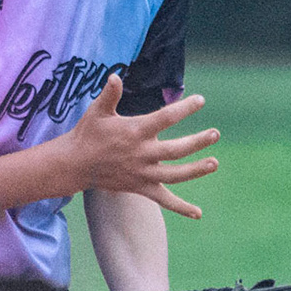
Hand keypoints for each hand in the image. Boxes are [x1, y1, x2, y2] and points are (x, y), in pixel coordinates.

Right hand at [58, 73, 218, 218]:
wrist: (75, 165)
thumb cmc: (88, 134)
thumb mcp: (97, 112)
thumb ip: (109, 95)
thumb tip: (115, 76)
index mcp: (135, 131)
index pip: (165, 118)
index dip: (184, 109)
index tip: (200, 101)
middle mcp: (141, 154)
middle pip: (176, 149)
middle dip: (198, 142)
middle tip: (215, 134)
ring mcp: (142, 173)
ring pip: (175, 175)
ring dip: (196, 170)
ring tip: (214, 163)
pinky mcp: (140, 188)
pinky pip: (163, 200)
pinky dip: (181, 207)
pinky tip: (198, 213)